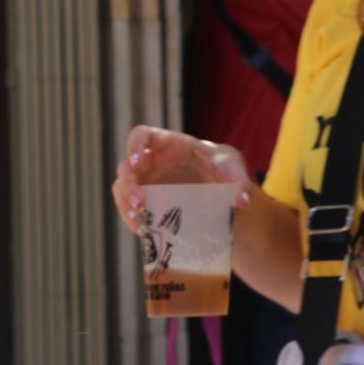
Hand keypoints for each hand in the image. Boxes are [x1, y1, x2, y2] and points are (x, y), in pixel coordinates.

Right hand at [110, 125, 250, 235]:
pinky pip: (130, 209)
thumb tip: (241, 201)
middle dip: (128, 184)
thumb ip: (240, 181)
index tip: (136, 160)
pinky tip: (142, 229)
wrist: (220, 187)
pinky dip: (133, 218)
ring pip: (122, 189)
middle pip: (126, 168)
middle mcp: (150, 162)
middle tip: (139, 202)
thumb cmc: (222, 168)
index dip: (134, 145)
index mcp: (168, 144)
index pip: (142, 135)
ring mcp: (145, 183)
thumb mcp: (234, 169)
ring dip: (124, 204)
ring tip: (138, 218)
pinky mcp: (147, 203)